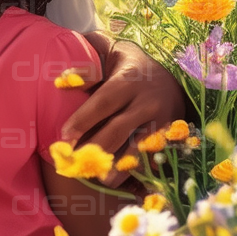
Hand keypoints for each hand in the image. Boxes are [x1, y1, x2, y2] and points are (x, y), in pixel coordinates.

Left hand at [62, 33, 187, 184]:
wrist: (173, 72)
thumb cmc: (129, 63)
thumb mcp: (110, 53)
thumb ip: (88, 64)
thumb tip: (63, 79)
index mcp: (128, 80)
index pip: (103, 102)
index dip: (83, 120)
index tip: (63, 136)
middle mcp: (147, 101)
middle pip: (119, 129)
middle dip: (96, 148)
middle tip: (76, 163)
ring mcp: (163, 120)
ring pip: (140, 146)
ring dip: (121, 165)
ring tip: (101, 180)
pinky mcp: (172, 135)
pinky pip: (156, 155)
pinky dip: (142, 169)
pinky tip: (127, 181)